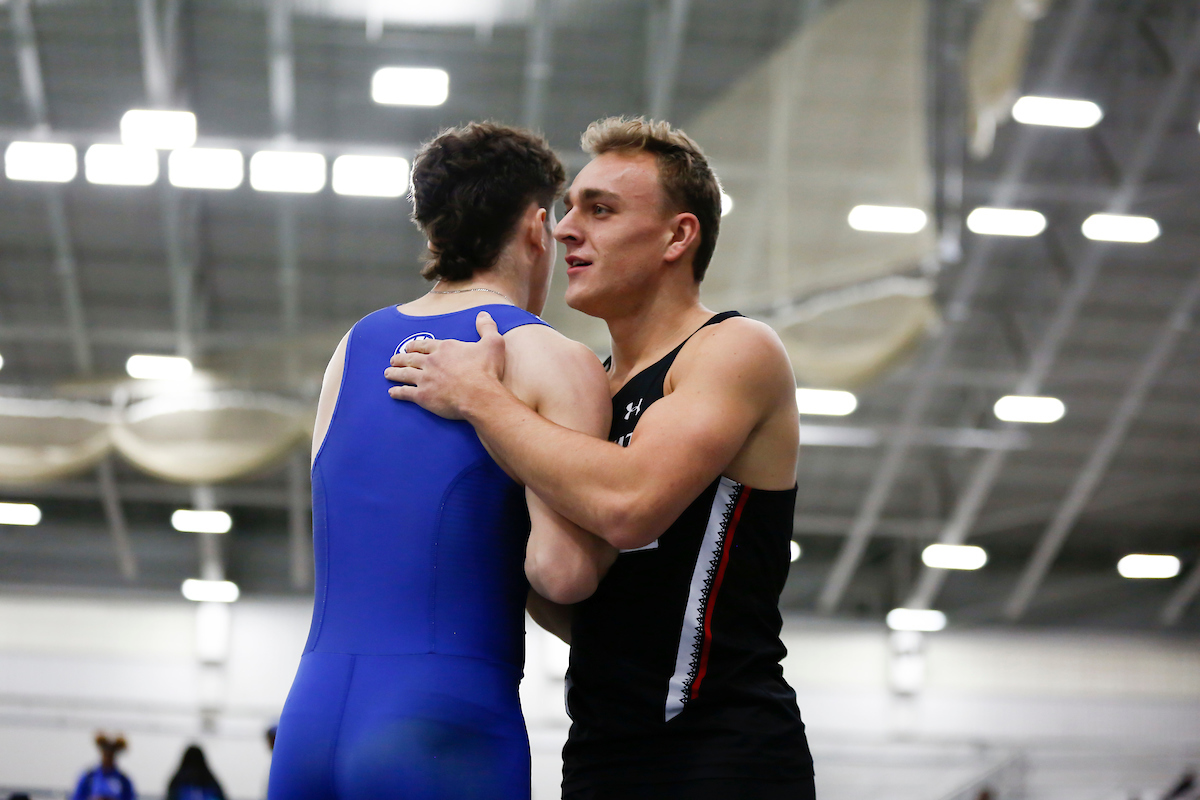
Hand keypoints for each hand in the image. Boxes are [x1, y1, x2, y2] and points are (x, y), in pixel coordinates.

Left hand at [385, 311, 506, 419]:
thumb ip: (487, 327)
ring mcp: (424, 379)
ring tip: (388, 373)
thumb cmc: (487, 370)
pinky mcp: (423, 396)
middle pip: (410, 358)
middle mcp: (431, 361)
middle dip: (400, 358)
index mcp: (445, 348)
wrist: (479, 395)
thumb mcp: (493, 343)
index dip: (415, 346)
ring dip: (394, 372)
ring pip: (404, 374)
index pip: (425, 344)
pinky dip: (397, 392)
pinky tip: (392, 392)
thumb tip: (483, 314)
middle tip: (393, 359)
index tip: (408, 347)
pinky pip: (405, 393)